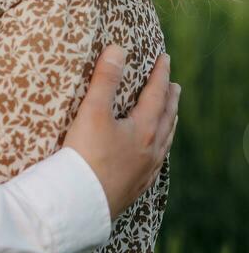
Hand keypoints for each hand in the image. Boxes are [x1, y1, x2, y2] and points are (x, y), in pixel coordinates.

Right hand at [64, 47, 179, 220]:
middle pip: (166, 119)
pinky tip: (154, 157)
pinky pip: (155, 165)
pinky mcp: (133, 188)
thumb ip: (105, 79)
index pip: (157, 95)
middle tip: (174, 86)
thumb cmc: (85, 155)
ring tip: (171, 116)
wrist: (79, 203)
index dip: (160, 75)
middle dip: (170, 100)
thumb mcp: (92, 111)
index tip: (165, 59)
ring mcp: (144, 172)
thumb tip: (117, 49)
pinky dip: (159, 151)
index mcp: (144, 130)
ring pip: (164, 143)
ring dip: (169, 124)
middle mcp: (150, 151)